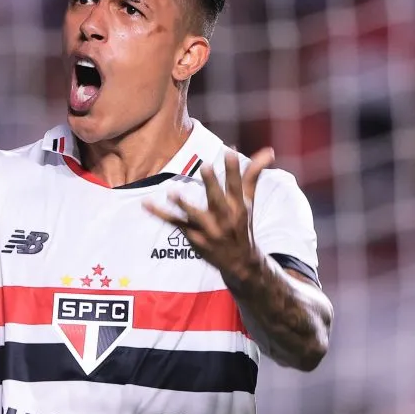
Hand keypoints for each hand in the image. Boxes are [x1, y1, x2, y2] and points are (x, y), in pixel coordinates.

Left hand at [144, 148, 274, 281]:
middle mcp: (225, 218)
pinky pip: (174, 223)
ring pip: (195, 215)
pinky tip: (146, 204)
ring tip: (173, 193)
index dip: (234, 169)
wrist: (240, 262)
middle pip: (218, 199)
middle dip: (213, 184)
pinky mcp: (193, 236)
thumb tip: (268, 150)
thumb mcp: (249, 201)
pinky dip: (159, 214)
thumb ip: (253, 175)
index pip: (237, 185)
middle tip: (206, 166)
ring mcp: (209, 229)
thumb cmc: (242, 225)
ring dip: (184, 205)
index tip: (230, 151)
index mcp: (239, 206)